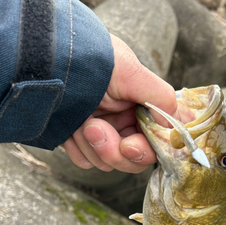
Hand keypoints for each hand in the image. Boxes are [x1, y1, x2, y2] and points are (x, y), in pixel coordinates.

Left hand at [63, 34, 177, 172]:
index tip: (130, 145)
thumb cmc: (91, 60)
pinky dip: (78, 148)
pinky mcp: (82, 144)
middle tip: (95, 129)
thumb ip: (160, 97)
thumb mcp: (130, 71)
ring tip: (81, 120)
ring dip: (93, 144)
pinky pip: (87, 162)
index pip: (158, 143)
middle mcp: (127, 124)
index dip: (146, 149)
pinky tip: (71, 129)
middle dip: (114, 149)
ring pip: (109, 164)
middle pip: (134, 160)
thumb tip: (180, 124)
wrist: (45, 62)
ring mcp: (105, 136)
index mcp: (144, 109)